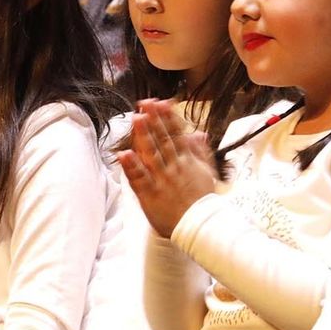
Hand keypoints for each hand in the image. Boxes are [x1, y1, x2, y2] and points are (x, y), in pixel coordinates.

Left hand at [118, 99, 217, 237]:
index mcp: (187, 160)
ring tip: (136, 118)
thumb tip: (198, 132)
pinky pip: (139, 178)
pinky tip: (123, 154)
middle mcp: (174, 166)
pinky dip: (132, 166)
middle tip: (145, 103)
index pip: (177, 134)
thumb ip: (200, 151)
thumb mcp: (206, 172)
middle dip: (154, 120)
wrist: (199, 226)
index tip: (160, 102)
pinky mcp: (150, 194)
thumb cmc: (202, 200)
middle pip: (163, 140)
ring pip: (151, 154)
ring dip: (143, 136)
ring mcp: (161, 179)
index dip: (168, 118)